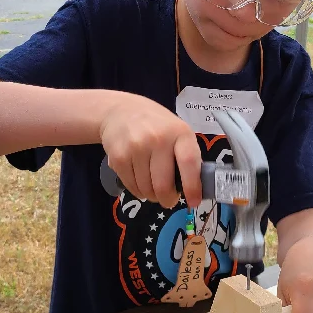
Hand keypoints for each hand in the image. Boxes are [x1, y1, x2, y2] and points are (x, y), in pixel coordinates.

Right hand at [99, 93, 201, 208]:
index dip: (192, 187)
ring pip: (146, 189)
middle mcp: (157, 139)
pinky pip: (131, 187)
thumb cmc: (156, 125)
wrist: (120, 111)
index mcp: (179, 132)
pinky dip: (138, 191)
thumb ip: (186, 156)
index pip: (189, 163)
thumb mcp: (177, 131)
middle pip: (163, 184)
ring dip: (151, 195)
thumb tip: (194, 189)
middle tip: (168, 199)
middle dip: (167, 199)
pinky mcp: (118, 157)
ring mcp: (136, 148)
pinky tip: (140, 180)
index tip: (193, 202)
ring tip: (152, 186)